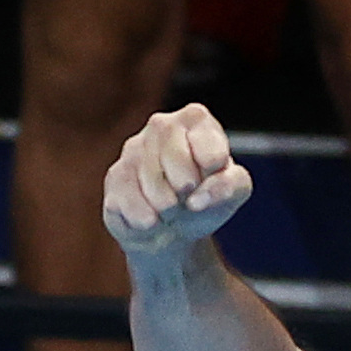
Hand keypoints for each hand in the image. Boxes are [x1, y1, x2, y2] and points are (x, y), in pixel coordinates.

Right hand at [100, 105, 255, 264]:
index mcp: (197, 121)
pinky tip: (151, 218)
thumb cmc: (206, 198)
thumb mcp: (235, 191)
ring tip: (170, 208)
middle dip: (187, 189)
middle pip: (177, 160)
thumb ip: (230, 185)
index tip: (210, 178)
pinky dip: (146, 220)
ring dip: (167, 208)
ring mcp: (133, 149)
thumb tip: (197, 199)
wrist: (173, 229)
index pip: (211, 152)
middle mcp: (162, 125)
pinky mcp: (115, 176)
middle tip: (188, 196)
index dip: (213, 177)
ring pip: (151, 182)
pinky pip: (128, 202)